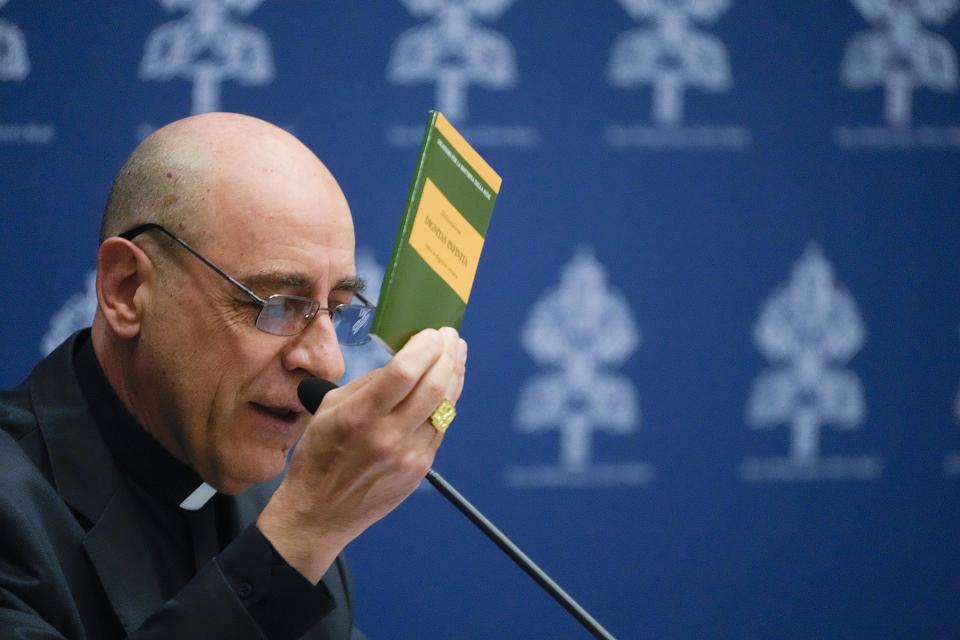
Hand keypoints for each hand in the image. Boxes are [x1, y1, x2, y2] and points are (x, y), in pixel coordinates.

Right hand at [257, 327, 466, 582]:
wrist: (320, 512)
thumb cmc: (319, 455)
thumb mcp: (330, 409)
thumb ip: (368, 384)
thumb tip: (404, 360)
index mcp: (359, 417)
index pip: (404, 372)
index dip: (424, 347)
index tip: (431, 332)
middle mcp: (388, 437)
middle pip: (434, 387)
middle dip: (447, 354)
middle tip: (450, 336)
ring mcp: (408, 456)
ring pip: (445, 406)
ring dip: (455, 374)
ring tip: (456, 354)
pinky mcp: (420, 470)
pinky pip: (441, 427)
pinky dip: (447, 401)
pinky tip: (447, 386)